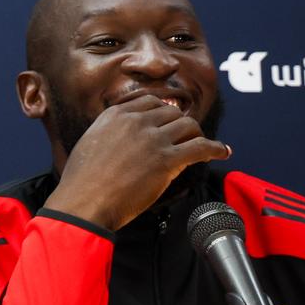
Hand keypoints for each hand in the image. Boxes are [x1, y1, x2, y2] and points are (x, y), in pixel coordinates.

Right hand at [44, 96, 230, 231]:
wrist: (83, 202)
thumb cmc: (82, 181)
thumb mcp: (90, 143)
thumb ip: (111, 133)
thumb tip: (129, 139)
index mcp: (115, 115)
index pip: (150, 101)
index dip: (164, 111)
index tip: (170, 120)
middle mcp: (135, 121)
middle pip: (172, 112)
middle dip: (181, 125)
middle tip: (186, 138)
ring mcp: (152, 139)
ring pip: (189, 126)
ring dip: (197, 136)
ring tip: (202, 147)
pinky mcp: (167, 160)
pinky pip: (201, 147)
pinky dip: (216, 148)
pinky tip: (222, 152)